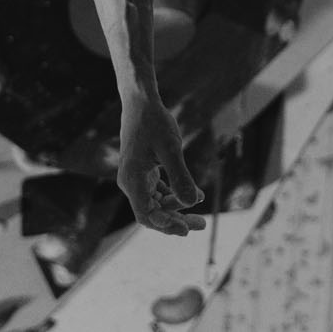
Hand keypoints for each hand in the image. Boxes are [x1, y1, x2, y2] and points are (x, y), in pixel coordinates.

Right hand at [118, 104, 204, 235]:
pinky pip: (158, 192)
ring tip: (200, 215)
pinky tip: (194, 195)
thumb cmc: (154, 122)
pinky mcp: (143, 172)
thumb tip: (192, 203)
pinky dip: (174, 195)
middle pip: (153, 213)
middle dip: (176, 221)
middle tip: (201, 224)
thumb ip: (180, 176)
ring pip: (156, 204)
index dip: (165, 225)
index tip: (186, 230)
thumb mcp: (171, 148)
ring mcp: (137, 178)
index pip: (146, 215)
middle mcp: (131, 183)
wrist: (142, 103)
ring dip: (177, 210)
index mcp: (132, 180)